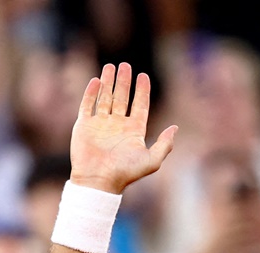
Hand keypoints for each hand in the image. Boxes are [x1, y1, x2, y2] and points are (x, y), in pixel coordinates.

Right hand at [69, 63, 176, 194]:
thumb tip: (175, 128)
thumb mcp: (152, 160)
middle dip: (124, 82)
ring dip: (108, 82)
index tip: (143, 76)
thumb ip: (165, 144)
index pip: (140, 106)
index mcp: (134, 131)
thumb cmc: (125, 173)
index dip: (142, 91)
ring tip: (110, 66)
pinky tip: (96, 81)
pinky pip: (87, 105)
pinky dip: (91, 93)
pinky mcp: (84, 126)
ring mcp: (100, 125)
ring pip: (105, 98)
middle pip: (122, 98)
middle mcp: (117, 126)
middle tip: (126, 65)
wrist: (98, 181)